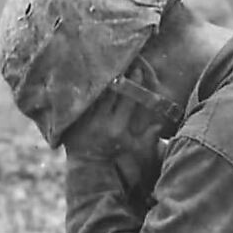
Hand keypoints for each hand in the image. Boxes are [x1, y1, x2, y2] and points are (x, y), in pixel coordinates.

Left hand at [64, 64, 164, 201]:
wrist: (88, 172)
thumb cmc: (117, 163)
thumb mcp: (135, 153)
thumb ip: (148, 139)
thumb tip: (159, 124)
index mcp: (117, 129)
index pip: (127, 100)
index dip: (134, 83)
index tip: (139, 69)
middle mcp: (100, 123)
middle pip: (109, 92)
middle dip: (117, 75)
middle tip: (123, 59)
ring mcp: (84, 121)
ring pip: (94, 93)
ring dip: (100, 78)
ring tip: (106, 62)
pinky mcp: (73, 120)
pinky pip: (81, 100)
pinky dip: (87, 89)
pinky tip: (91, 76)